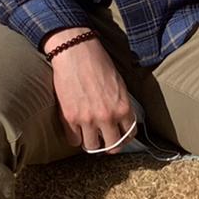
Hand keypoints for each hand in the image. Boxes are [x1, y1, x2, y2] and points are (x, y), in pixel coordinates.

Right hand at [45, 34, 134, 151]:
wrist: (75, 51)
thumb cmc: (99, 63)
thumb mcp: (120, 84)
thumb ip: (121, 105)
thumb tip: (121, 120)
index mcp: (123, 108)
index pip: (130, 134)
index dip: (125, 136)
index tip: (120, 135)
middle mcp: (107, 117)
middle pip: (112, 146)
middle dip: (110, 145)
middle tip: (105, 140)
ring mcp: (87, 119)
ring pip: (92, 147)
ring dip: (92, 142)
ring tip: (90, 135)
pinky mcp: (69, 118)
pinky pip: (73, 140)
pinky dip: (75, 137)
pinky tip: (76, 129)